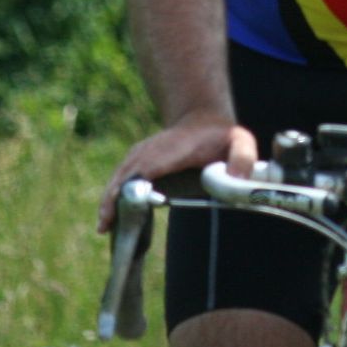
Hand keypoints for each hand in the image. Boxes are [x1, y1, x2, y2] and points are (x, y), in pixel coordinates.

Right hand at [96, 113, 257, 232]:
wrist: (202, 118)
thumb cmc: (222, 135)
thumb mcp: (240, 141)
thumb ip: (243, 157)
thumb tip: (236, 178)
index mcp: (175, 148)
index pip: (151, 164)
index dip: (137, 183)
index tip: (127, 203)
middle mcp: (152, 149)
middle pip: (127, 173)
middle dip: (115, 198)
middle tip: (106, 226)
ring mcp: (141, 154)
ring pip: (119, 177)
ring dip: (109, 201)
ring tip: (103, 228)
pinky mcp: (136, 162)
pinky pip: (119, 180)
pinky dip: (111, 198)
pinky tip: (108, 220)